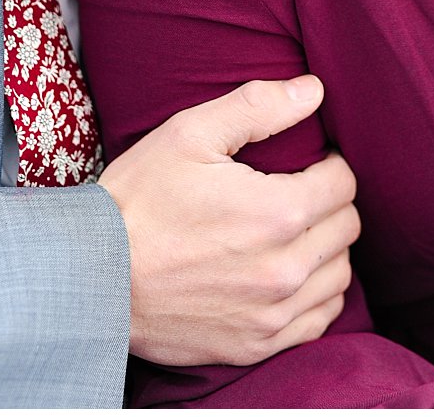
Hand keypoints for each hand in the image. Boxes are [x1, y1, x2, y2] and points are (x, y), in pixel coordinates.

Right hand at [98, 76, 360, 366]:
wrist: (87, 281)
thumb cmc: (136, 203)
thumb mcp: (189, 135)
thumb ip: (259, 106)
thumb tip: (315, 90)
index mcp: (277, 213)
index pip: (344, 183)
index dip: (328, 166)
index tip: (307, 165)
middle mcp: (284, 268)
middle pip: (347, 226)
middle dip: (329, 204)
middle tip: (297, 195)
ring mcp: (272, 312)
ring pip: (339, 273)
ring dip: (326, 250)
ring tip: (294, 234)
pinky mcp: (256, 344)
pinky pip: (319, 319)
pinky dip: (316, 296)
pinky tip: (290, 277)